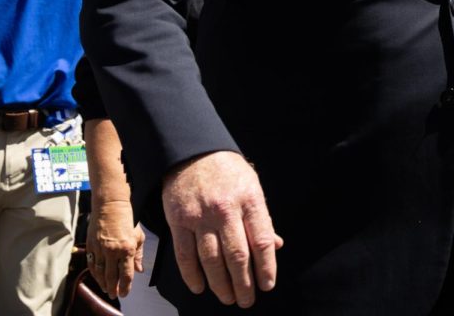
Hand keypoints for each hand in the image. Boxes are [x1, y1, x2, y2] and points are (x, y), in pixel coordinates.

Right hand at [87, 199, 144, 297]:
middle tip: (114, 295)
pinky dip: (94, 273)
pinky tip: (97, 277)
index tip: (125, 293)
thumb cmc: (127, 218)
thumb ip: (138, 255)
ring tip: (106, 289)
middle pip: (112, 276)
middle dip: (113, 288)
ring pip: (100, 272)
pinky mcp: (91, 245)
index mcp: (127, 248)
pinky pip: (92, 264)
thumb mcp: (138, 235)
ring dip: (102, 283)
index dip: (126, 286)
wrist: (110, 205)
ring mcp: (100, 249)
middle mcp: (113, 251)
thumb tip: (139, 270)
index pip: (126, 274)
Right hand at [162, 151, 283, 307]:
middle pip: (236, 256)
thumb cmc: (228, 171)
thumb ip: (261, 218)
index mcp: (249, 200)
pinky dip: (192, 275)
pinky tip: (200, 287)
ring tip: (228, 298)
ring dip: (220, 284)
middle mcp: (225, 210)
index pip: (261, 241)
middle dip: (244, 284)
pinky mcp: (178, 221)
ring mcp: (200, 216)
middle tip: (247, 300)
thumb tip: (275, 246)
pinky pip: (185, 255)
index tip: (268, 285)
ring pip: (211, 260)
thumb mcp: (252, 187)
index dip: (266, 267)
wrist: (191, 151)